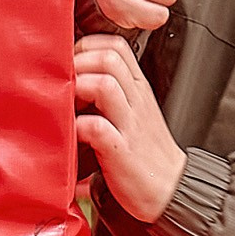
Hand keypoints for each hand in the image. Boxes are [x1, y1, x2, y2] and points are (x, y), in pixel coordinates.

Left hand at [74, 32, 185, 224]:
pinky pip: (96, 127)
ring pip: (104, 84)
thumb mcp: (133, 113)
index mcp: (138, 89)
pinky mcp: (121, 151)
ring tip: (66, 104)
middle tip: (62, 82)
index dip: (87, 46)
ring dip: (78, 88)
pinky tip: (71, 132)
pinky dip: (77, 126)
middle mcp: (136, 100)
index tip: (70, 63)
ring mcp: (130, 124)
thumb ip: (111, 94)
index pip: (116, 46)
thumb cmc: (146, 153)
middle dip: (79, 62)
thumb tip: (71, 81)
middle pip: (109, 57)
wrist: (172, 189)